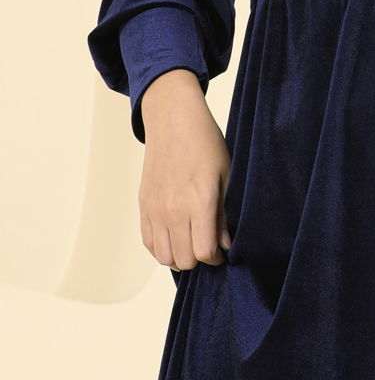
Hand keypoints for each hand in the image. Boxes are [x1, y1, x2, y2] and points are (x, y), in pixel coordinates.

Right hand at [138, 86, 232, 271]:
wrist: (173, 119)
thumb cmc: (205, 142)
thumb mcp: (226, 174)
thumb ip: (224, 213)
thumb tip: (224, 244)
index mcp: (200, 201)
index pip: (204, 252)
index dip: (217, 258)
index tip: (222, 252)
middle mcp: (174, 209)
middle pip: (184, 260)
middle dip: (200, 260)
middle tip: (208, 246)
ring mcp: (155, 209)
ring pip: (164, 257)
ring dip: (179, 257)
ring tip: (192, 244)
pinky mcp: (143, 204)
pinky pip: (148, 242)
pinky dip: (161, 248)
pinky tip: (175, 238)